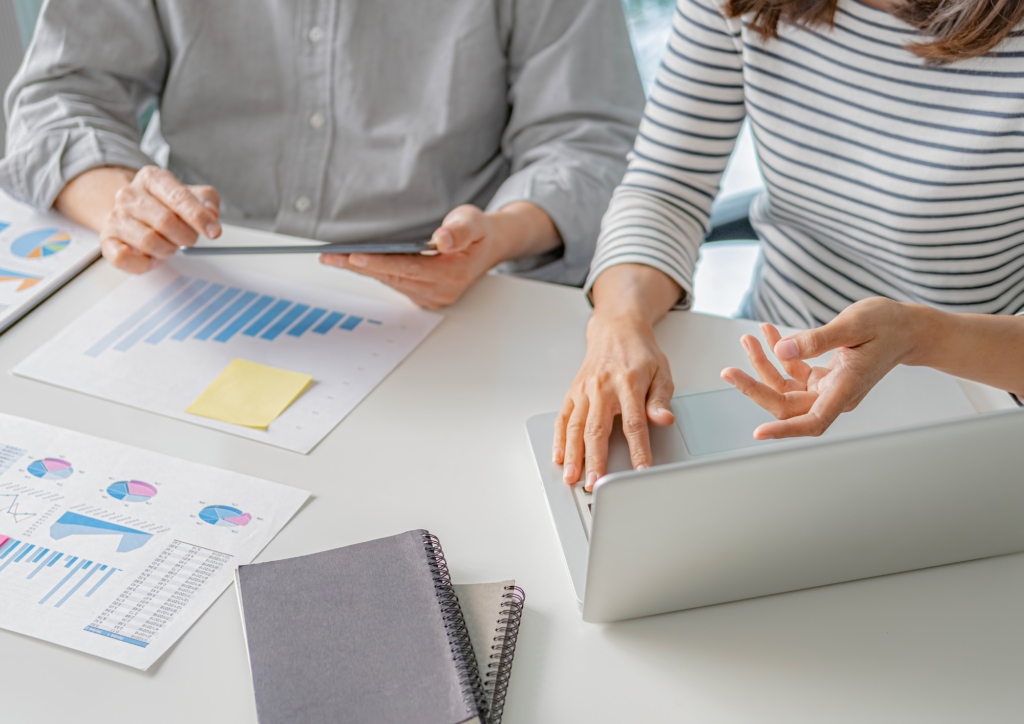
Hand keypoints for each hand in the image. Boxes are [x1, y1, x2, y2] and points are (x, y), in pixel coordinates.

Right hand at [100, 166, 221, 272]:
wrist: (133, 214)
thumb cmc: (165, 206)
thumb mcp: (190, 195)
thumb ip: (206, 200)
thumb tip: (212, 213)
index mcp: (152, 178)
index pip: (178, 197)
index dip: (199, 217)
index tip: (215, 232)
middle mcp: (129, 194)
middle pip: (166, 222)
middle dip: (185, 236)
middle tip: (188, 238)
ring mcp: (115, 216)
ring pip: (149, 242)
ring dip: (167, 250)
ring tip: (168, 244)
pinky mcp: (107, 239)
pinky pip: (124, 258)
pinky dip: (145, 263)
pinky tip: (151, 256)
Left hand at [319, 202, 559, 308]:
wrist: (489, 246)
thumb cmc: (478, 231)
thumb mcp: (474, 221)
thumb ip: (460, 230)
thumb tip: (443, 239)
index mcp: (454, 274)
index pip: (409, 268)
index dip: (380, 263)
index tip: (355, 257)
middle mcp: (441, 290)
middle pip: (393, 277)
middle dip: (359, 267)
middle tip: (329, 257)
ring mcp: (432, 296)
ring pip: (391, 282)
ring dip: (363, 270)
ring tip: (333, 258)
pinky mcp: (424, 296)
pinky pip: (395, 283)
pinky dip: (375, 272)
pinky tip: (354, 262)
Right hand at [555, 311, 675, 489]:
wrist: (615, 329)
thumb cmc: (640, 353)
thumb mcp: (661, 372)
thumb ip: (660, 399)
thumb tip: (664, 419)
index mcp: (628, 383)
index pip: (634, 423)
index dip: (638, 450)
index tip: (640, 472)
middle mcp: (602, 387)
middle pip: (597, 429)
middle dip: (595, 460)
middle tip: (595, 483)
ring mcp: (584, 390)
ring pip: (576, 427)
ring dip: (573, 454)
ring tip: (572, 477)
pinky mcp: (573, 392)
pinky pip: (563, 418)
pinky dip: (559, 438)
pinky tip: (559, 456)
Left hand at [720, 297, 917, 438]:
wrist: (908, 327)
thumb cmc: (888, 325)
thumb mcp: (853, 324)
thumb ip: (816, 339)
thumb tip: (782, 351)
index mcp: (846, 390)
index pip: (812, 421)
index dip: (784, 430)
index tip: (758, 432)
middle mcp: (834, 395)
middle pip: (786, 404)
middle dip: (755, 387)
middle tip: (728, 371)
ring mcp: (827, 387)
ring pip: (784, 387)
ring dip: (763, 364)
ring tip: (750, 338)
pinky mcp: (823, 377)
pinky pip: (792, 371)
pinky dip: (779, 354)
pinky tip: (768, 333)